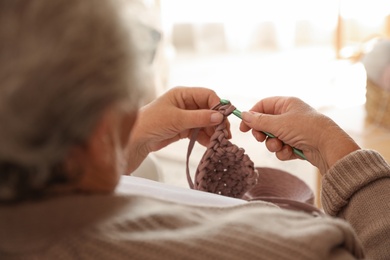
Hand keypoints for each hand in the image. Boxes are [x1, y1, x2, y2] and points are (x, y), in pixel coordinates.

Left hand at [127, 86, 227, 172]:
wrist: (135, 140)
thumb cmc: (151, 123)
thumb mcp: (176, 119)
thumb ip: (199, 118)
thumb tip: (219, 117)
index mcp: (183, 94)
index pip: (207, 95)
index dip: (217, 106)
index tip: (224, 119)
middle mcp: (186, 103)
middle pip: (209, 109)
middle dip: (217, 121)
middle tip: (225, 134)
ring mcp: (185, 117)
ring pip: (205, 122)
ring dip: (213, 131)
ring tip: (219, 142)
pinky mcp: (183, 129)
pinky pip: (199, 132)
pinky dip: (206, 138)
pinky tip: (210, 145)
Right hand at [239, 96, 359, 173]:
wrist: (328, 146)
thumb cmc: (305, 128)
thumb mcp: (278, 123)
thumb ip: (259, 121)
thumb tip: (244, 115)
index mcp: (286, 104)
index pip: (263, 106)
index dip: (252, 116)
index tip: (243, 128)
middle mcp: (289, 116)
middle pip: (266, 124)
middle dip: (263, 134)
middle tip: (261, 138)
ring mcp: (293, 130)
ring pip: (272, 138)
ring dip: (273, 144)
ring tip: (280, 146)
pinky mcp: (297, 144)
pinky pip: (282, 148)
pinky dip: (283, 151)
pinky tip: (290, 151)